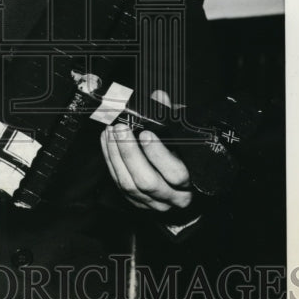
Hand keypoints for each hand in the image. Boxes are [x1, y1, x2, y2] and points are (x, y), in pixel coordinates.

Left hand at [100, 90, 191, 211]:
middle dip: (130, 154)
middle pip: (147, 182)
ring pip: (128, 184)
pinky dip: (110, 159)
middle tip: (121, 129)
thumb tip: (159, 97)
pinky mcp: (133, 201)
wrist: (179, 186)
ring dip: (116, 155)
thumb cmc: (184, 156)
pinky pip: (117, 182)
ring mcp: (150, 202)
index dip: (158, 155)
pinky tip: (107, 139)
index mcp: (191, 182)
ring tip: (111, 131)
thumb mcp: (184, 137)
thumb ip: (172, 117)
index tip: (146, 133)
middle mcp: (172, 197)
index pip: (176, 174)